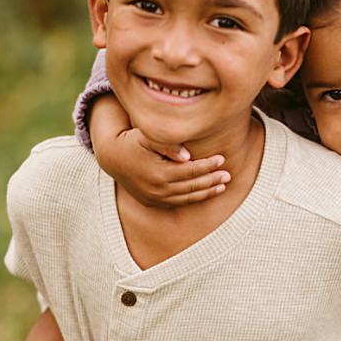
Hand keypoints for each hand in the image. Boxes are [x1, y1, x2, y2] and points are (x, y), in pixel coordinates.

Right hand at [91, 96, 228, 207]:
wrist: (112, 158)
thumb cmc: (132, 142)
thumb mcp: (147, 137)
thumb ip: (167, 144)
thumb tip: (188, 155)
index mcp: (158, 173)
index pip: (190, 171)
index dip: (207, 165)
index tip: (222, 159)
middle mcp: (157, 190)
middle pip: (191, 186)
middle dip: (212, 180)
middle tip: (228, 175)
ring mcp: (155, 199)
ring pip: (186, 198)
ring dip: (206, 192)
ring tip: (222, 186)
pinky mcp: (153, 203)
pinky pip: (177, 203)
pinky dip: (193, 198)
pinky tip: (205, 193)